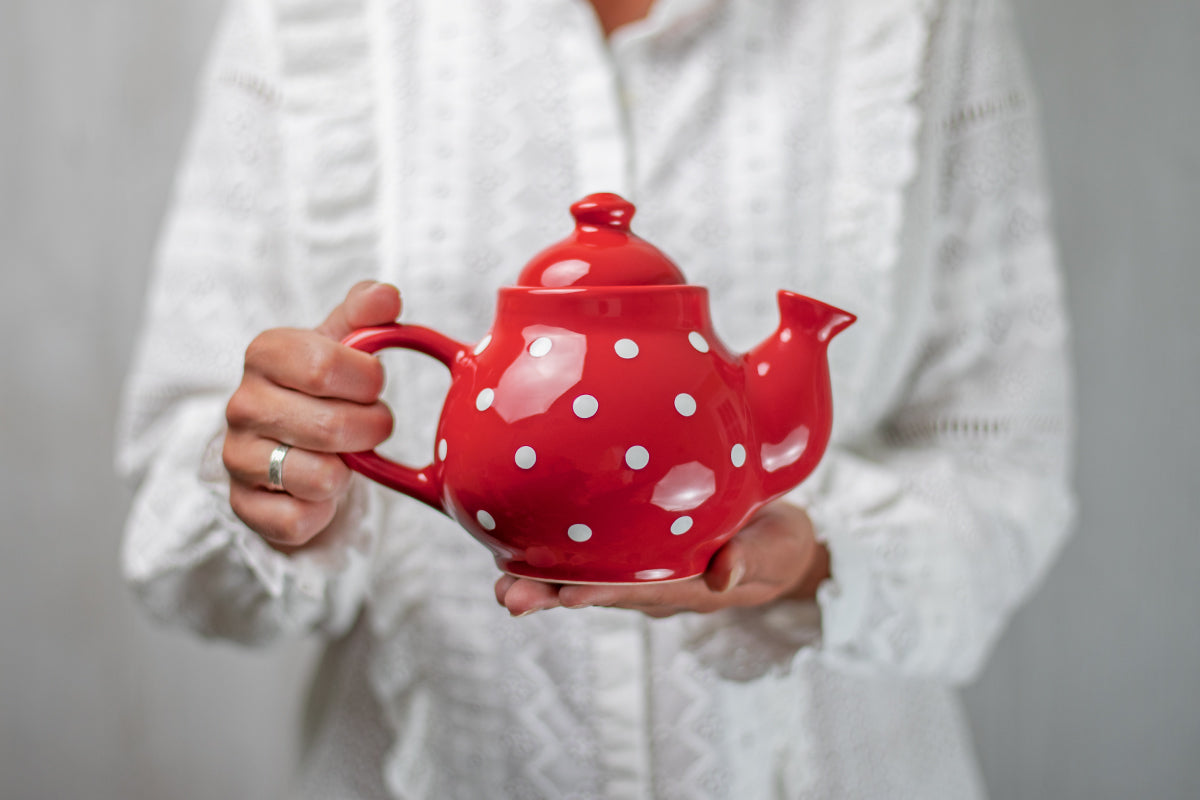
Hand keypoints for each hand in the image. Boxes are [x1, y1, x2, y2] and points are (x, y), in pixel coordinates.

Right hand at [222, 281, 400, 549]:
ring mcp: (237, 457)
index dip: (367, 380)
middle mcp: (242, 404)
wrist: (287, 443)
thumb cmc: (321, 388)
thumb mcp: (344, 345)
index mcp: (265, 353)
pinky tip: (317, 490)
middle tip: (371, 424)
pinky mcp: (244, 506)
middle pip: (332, 426)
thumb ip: (367, 315)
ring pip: (321, 477)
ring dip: (348, 471)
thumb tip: (386, 295)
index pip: (325, 366)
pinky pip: (299, 520)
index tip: (372, 385)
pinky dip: (323, 510)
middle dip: (371, 429)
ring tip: (341, 455)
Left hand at [494, 501, 829, 616]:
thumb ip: (752, 558)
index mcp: (687, 586)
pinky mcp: (635, 550)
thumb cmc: (776, 544)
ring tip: (499, 585)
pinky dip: (556, 548)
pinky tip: (518, 539)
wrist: (776, 541)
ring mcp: (642, 569)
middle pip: (597, 591)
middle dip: (551, 596)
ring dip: (542, 579)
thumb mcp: (777, 550)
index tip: (564, 596)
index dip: (600, 593)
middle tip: (509, 599)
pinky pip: (592, 552)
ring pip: (586, 575)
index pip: (638, 591)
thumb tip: (724, 574)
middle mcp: (654, 584)